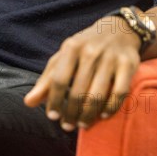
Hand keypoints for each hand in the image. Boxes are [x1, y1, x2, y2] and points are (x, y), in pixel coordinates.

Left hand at [23, 16, 140, 130]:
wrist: (119, 29)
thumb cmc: (85, 47)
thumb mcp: (64, 56)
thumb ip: (47, 79)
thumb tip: (28, 103)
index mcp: (72, 47)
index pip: (58, 79)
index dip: (54, 101)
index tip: (52, 116)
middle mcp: (91, 51)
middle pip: (77, 91)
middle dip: (70, 113)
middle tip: (68, 125)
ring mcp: (111, 57)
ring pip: (97, 96)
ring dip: (88, 115)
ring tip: (82, 124)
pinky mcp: (128, 64)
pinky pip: (119, 93)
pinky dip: (110, 108)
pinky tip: (102, 115)